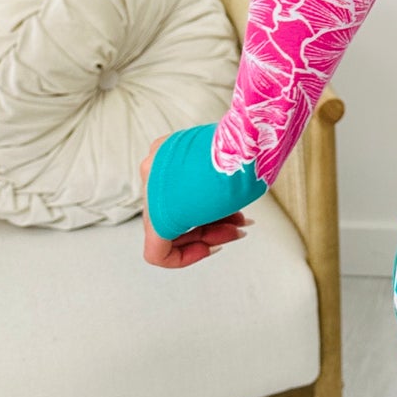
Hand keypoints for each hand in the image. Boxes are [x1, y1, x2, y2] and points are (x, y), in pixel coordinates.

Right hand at [139, 132, 250, 268]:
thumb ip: (199, 226)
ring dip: (211, 213)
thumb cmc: (234, 178)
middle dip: (207, 231)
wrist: (246, 138)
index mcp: (157, 212)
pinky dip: (202, 191)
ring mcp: (157, 162)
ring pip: (178, 199)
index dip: (184, 258)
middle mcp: (150, 185)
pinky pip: (180, 177)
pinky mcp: (169, 146)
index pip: (156, 252)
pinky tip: (231, 198)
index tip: (210, 248)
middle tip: (236, 229)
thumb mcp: (217, 216)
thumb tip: (202, 225)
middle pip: (173, 223)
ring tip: (241, 215)